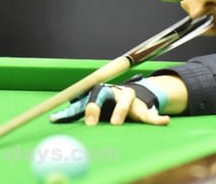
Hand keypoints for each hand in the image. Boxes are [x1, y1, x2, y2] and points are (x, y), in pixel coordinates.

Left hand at [49, 76, 169, 125]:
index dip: (92, 107)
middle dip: (106, 108)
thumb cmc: (107, 104)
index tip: (88, 123)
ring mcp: (132, 100)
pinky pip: (152, 115)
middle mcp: (117, 93)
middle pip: (113, 96)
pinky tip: (164, 121)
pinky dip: (158, 119)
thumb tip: (51, 117)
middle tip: (98, 122)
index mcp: (103, 91)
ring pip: (128, 102)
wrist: (131, 98)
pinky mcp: (144, 110)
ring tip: (117, 123)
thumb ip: (74, 112)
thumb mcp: (93, 106)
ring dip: (122, 112)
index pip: (96, 95)